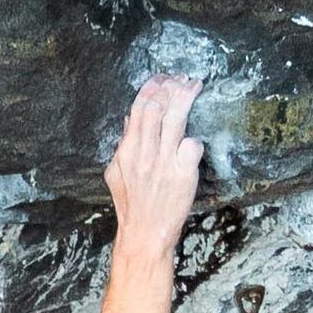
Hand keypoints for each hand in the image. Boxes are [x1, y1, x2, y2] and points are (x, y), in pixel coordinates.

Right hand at [105, 73, 204, 255]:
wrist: (144, 234)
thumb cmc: (132, 206)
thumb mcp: (116, 174)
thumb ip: (123, 145)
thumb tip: (129, 118)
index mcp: (127, 151)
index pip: (138, 108)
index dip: (152, 87)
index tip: (162, 78)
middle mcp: (144, 154)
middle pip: (157, 107)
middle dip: (170, 87)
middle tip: (181, 79)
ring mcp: (163, 163)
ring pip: (175, 119)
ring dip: (186, 98)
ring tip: (194, 86)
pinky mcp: (182, 175)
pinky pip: (192, 145)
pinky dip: (194, 139)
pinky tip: (195, 139)